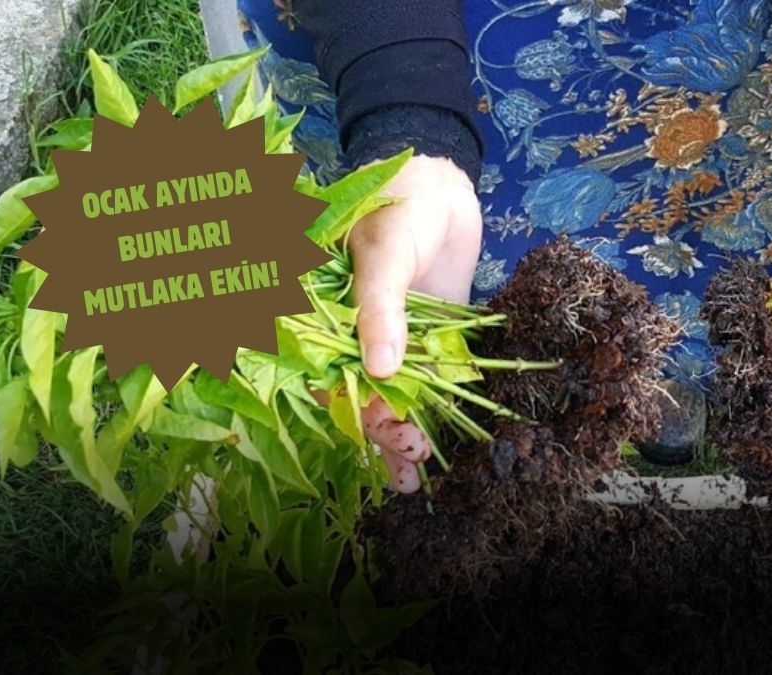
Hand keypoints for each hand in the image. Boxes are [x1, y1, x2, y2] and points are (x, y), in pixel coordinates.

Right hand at [351, 155, 481, 491]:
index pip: (331, 377)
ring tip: (416, 475)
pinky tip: (444, 442)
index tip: (383, 436)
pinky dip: (436, 409)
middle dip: (383, 434)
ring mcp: (397, 336)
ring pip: (397, 395)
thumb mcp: (383, 251)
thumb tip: (381, 371)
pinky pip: (431, 378)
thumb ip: (381, 307)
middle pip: (364, 396)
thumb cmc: (399, 202)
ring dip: (405, 433)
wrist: (444, 179)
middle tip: (409, 464)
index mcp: (327, 316)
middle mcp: (358, 333)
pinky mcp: (432, 335)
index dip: (353, 412)